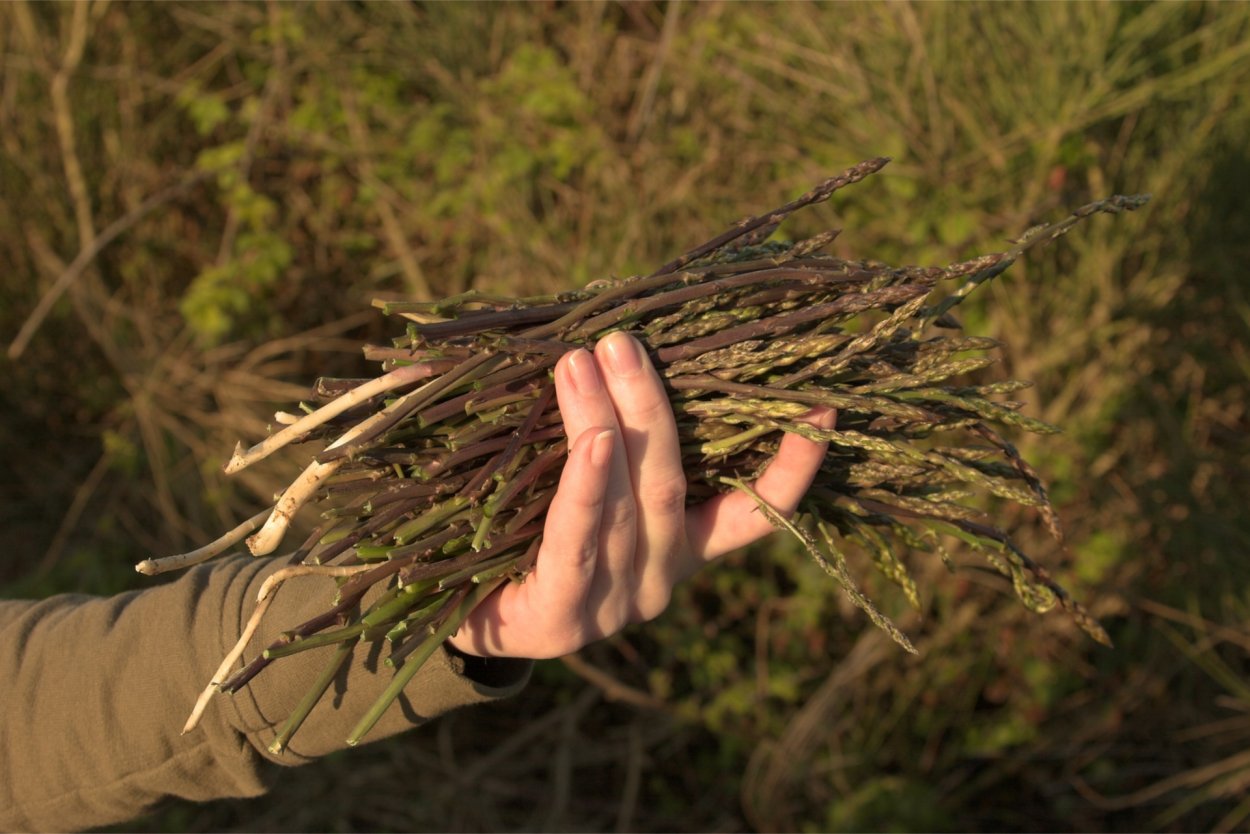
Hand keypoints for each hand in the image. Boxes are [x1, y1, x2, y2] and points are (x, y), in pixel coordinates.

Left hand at [448, 331, 833, 658]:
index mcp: (676, 549)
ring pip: (624, 504)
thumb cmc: (518, 533)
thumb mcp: (572, 482)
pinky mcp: (562, 619)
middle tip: (623, 340)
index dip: (791, 469)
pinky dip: (587, 488)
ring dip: (606, 423)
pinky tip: (592, 441)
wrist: (451, 620)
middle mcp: (657, 579)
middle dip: (653, 406)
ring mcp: (613, 605)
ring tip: (582, 361)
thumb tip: (595, 335)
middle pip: (669, 484)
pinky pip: (578, 544)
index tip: (824, 410)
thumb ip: (603, 426)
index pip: (751, 515)